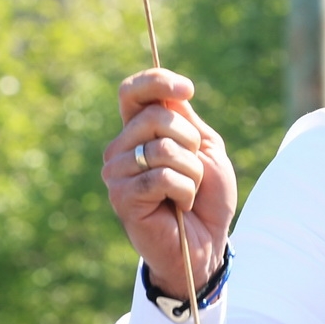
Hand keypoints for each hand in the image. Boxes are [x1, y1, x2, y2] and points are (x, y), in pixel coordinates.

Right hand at [103, 68, 236, 299]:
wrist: (207, 241)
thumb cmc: (207, 197)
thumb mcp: (205, 150)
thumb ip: (187, 120)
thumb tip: (170, 93)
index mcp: (138, 130)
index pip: (133, 92)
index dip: (156, 82)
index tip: (188, 89)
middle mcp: (121, 148)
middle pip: (158, 116)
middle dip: (191, 142)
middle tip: (194, 171)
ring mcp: (117, 172)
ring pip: (164, 148)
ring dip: (192, 173)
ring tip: (187, 192)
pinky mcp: (121, 196)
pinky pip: (163, 177)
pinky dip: (185, 191)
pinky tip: (180, 206)